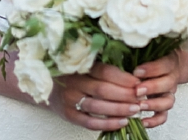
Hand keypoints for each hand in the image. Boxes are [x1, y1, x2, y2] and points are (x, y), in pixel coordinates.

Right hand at [48, 53, 178, 131]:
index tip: (138, 82)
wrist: (45, 86)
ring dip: (119, 109)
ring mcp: (70, 99)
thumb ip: (100, 66)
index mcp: (79, 66)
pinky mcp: (68, 115)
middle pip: (103, 89)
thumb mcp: (81, 63)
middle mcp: (73, 82)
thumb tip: (131, 70)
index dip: (123, 78)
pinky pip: (90, 122)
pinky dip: (107, 124)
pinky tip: (122, 122)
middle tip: (141, 98)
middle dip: (125, 95)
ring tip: (135, 110)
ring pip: (98, 107)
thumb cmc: (70, 73)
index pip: (104, 71)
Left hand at [130, 52, 179, 129]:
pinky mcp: (165, 106)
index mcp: (168, 62)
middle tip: (137, 90)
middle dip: (151, 88)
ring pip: (168, 101)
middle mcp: (171, 78)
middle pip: (166, 84)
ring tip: (140, 106)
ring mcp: (169, 93)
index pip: (162, 65)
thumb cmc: (154, 56)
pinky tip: (143, 121)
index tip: (136, 72)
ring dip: (153, 105)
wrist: (170, 66)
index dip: (150, 69)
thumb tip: (121, 50)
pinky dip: (154, 121)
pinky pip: (164, 116)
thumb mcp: (150, 50)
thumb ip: (140, 52)